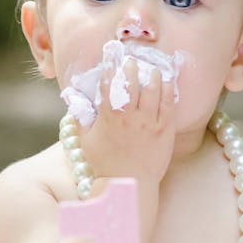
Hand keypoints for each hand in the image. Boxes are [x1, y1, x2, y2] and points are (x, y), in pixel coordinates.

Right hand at [81, 57, 175, 186]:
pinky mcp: (165, 129)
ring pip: (152, 89)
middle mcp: (129, 116)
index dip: (110, 68)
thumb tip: (74, 101)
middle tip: (132, 62)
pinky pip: (168, 103)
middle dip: (131, 68)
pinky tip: (167, 82)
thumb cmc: (104, 165)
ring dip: (152, 75)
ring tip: (152, 70)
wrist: (129, 184)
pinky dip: (168, 89)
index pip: (108, 84)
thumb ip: (80, 119)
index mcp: (109, 116)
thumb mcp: (86, 141)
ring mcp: (149, 122)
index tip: (111, 58)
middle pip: (131, 82)